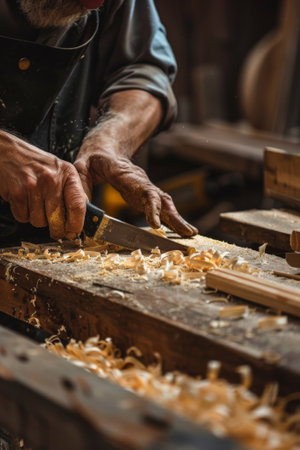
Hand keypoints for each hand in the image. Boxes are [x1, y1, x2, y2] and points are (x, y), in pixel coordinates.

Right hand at [0, 130, 85, 239]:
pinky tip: (23, 200)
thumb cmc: (35, 164)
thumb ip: (71, 192)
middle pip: (58, 219)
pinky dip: (22, 214)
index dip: (76, 225)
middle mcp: (52, 179)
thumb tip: (81, 219)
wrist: (7, 152)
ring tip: (34, 203)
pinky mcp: (18, 192)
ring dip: (36, 218)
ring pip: (39, 221)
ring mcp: (34, 186)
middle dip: (56, 229)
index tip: (74, 233)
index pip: (78, 205)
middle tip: (54, 229)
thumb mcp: (59, 172)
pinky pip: (23, 217)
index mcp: (67, 174)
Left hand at [74, 149, 197, 237]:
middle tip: (187, 232)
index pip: (144, 190)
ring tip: (190, 234)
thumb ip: (82, 187)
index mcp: (126, 173)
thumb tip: (84, 212)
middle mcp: (140, 181)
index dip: (152, 208)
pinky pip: (160, 206)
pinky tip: (179, 230)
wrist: (106, 146)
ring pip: (165, 203)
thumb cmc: (94, 157)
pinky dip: (171, 218)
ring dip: (177, 219)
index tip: (156, 225)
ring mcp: (145, 188)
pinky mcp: (145, 195)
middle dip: (175, 216)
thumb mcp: (82, 166)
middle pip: (161, 198)